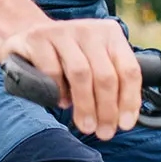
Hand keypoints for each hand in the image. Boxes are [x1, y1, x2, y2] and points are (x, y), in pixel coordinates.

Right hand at [0, 18, 141, 138]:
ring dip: (85, 105)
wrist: (31, 40)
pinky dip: (59, 92)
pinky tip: (61, 102)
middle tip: (103, 132)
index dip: (129, 100)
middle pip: (105, 75)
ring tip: (85, 125)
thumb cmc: (68, 59)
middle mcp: (89, 30)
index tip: (125, 125)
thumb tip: (124, 119)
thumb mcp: (95, 63)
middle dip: (107, 109)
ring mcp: (63, 31)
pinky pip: (52, 71)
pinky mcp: (38, 38)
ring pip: (81, 74)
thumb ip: (112, 83)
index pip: (129, 70)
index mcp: (110, 34)